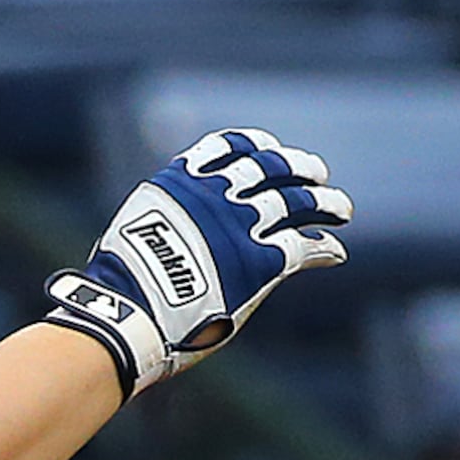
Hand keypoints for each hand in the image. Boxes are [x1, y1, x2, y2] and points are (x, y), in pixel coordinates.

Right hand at [47, 129, 352, 398]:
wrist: (126, 315)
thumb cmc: (117, 287)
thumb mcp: (130, 232)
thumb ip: (157, 222)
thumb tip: (152, 232)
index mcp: (182, 183)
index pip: (228, 147)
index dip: (254, 144)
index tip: (268, 145)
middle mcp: (216, 196)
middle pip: (272, 168)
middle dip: (299, 167)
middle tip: (316, 171)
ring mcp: (241, 226)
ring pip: (298, 202)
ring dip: (325, 203)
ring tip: (342, 208)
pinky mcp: (260, 263)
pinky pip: (304, 246)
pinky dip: (324, 247)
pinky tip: (334, 251)